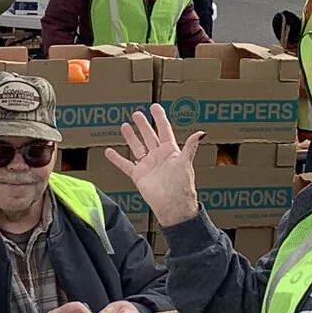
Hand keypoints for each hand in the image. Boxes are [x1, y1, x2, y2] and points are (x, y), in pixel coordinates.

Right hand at [104, 104, 205, 226]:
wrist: (172, 205)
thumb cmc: (181, 185)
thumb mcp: (185, 163)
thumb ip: (190, 147)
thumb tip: (202, 133)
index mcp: (170, 151)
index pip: (164, 130)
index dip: (159, 118)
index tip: (154, 107)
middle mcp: (158, 156)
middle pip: (149, 136)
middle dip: (143, 125)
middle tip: (136, 114)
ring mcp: (148, 165)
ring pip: (137, 147)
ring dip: (131, 137)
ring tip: (124, 126)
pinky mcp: (138, 175)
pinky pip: (125, 165)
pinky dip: (117, 159)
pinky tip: (109, 151)